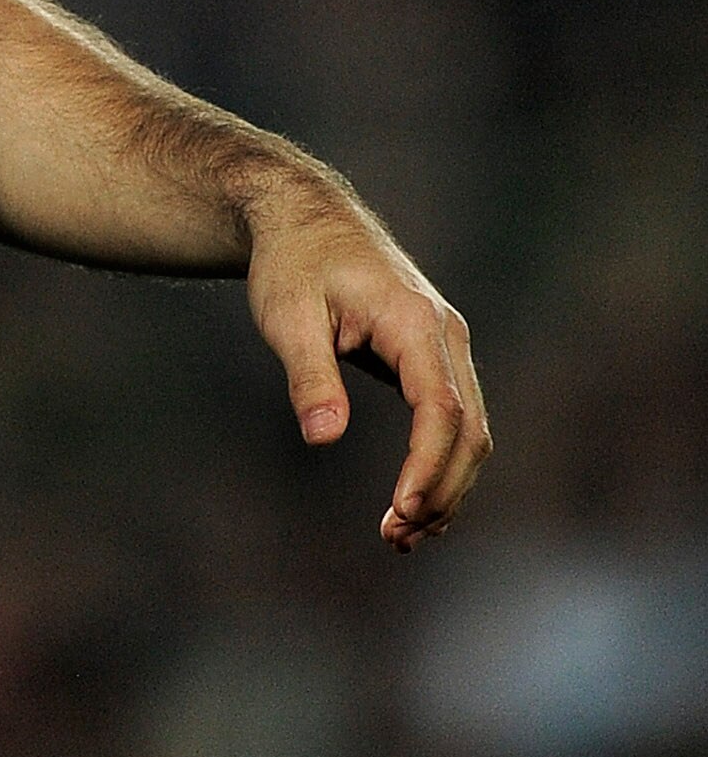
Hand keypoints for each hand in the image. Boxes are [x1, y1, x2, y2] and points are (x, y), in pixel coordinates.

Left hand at [245, 175, 490, 549]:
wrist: (304, 217)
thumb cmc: (292, 263)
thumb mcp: (287, 316)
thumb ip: (309, 376)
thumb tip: (324, 438)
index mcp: (415, 322)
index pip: (441, 408)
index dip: (428, 466)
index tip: (402, 511)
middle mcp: (445, 335)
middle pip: (469, 429)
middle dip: (441, 490)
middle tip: (396, 539)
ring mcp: (446, 345)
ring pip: (470, 429)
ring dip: (445, 486)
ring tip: (402, 536)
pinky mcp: (433, 357)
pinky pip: (453, 419)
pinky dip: (441, 464)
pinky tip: (415, 504)